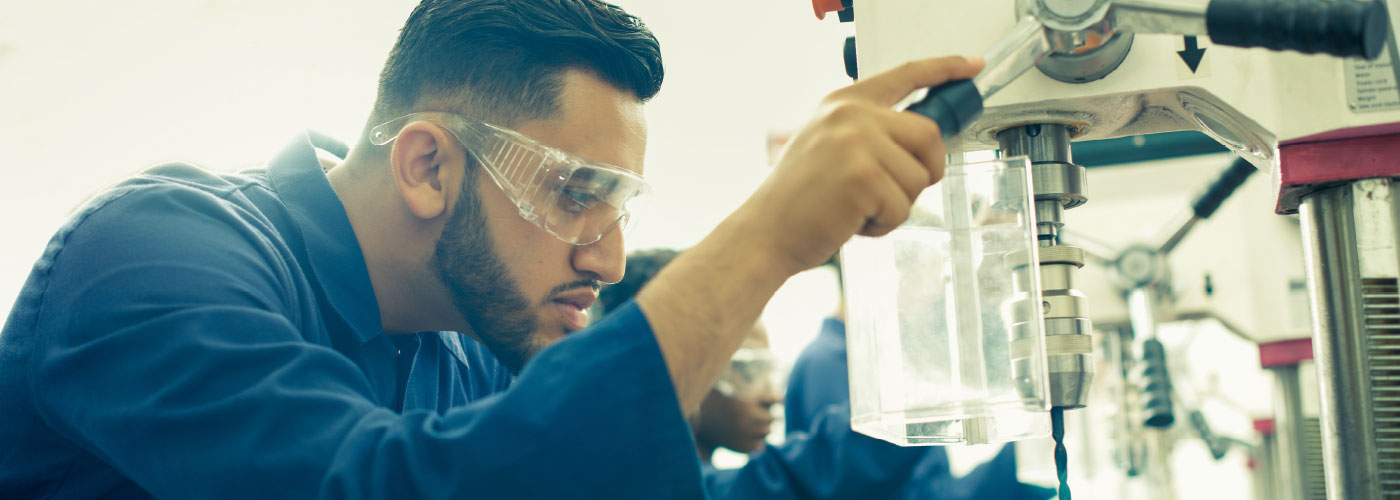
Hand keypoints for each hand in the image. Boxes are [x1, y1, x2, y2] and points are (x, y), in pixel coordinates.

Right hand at [733, 55, 983, 274]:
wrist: (766, 232)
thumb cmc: (798, 200)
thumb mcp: (829, 147)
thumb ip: (870, 135)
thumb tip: (922, 144)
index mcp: (845, 103)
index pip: (906, 76)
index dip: (945, 69)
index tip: (972, 66)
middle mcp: (852, 115)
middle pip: (928, 136)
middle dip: (925, 171)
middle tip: (896, 192)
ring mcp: (857, 143)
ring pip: (918, 178)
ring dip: (896, 205)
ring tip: (858, 209)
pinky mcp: (864, 177)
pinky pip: (903, 207)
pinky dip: (884, 225)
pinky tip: (853, 222)